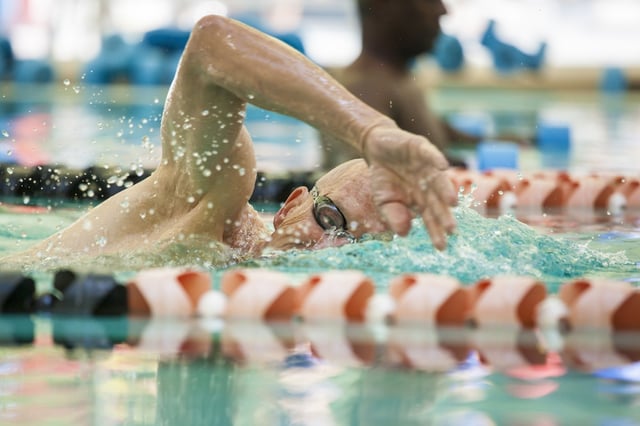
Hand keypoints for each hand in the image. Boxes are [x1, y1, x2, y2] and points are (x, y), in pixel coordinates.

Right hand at [363, 125, 456, 249]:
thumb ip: (394, 216)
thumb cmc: (383, 177)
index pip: (431, 217)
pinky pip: (430, 154)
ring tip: (452, 203)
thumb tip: (405, 234)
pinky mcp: (421, 148)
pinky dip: (436, 159)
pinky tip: (442, 167)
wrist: (376, 147)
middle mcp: (428, 185)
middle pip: (438, 202)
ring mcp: (427, 166)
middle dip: (445, 215)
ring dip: (446, 190)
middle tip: (452, 230)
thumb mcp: (383, 200)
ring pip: (439, 180)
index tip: (441, 247)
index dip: (436, 231)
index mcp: (421, 199)